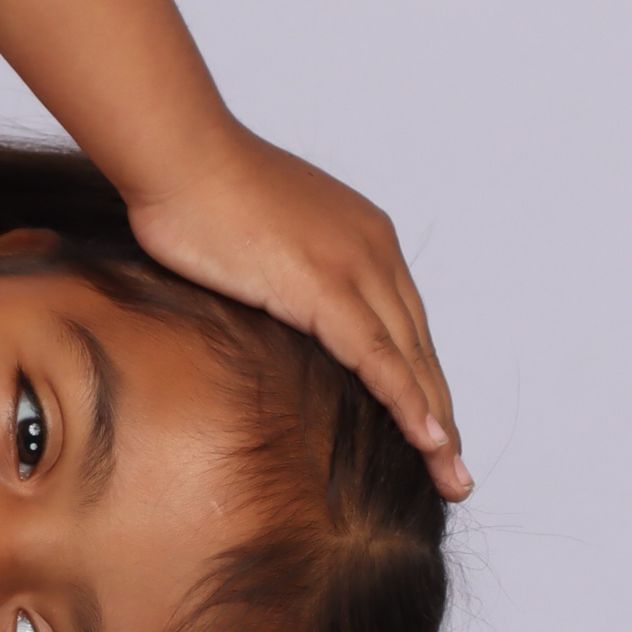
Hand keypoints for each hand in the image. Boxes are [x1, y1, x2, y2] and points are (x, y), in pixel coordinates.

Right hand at [122, 126, 468, 500]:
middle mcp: (372, 251)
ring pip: (411, 360)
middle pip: (419, 346)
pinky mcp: (326, 290)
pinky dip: (409, 404)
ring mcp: (354, 269)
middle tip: (455, 469)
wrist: (176, 155)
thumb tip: (255, 299)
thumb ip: (270, 272)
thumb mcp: (247, 236)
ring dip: (437, 423)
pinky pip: (380, 360)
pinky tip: (429, 443)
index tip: (428, 424)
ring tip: (452, 476)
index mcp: (359, 236)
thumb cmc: (190, 188)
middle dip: (441, 410)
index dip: (417, 377)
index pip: (400, 321)